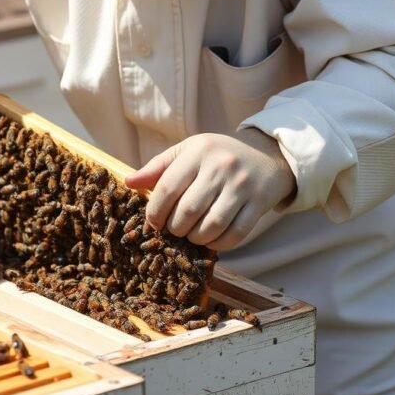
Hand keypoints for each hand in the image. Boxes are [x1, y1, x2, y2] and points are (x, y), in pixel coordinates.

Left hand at [123, 130, 295, 249]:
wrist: (266, 156)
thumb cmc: (217, 156)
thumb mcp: (187, 152)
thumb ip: (158, 167)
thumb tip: (129, 182)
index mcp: (198, 151)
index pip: (168, 188)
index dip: (155, 212)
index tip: (154, 222)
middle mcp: (221, 167)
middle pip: (188, 211)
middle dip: (175, 228)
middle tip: (174, 230)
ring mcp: (242, 186)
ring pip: (212, 225)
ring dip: (196, 238)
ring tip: (191, 235)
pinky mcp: (260, 203)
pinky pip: (236, 234)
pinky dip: (219, 243)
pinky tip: (210, 240)